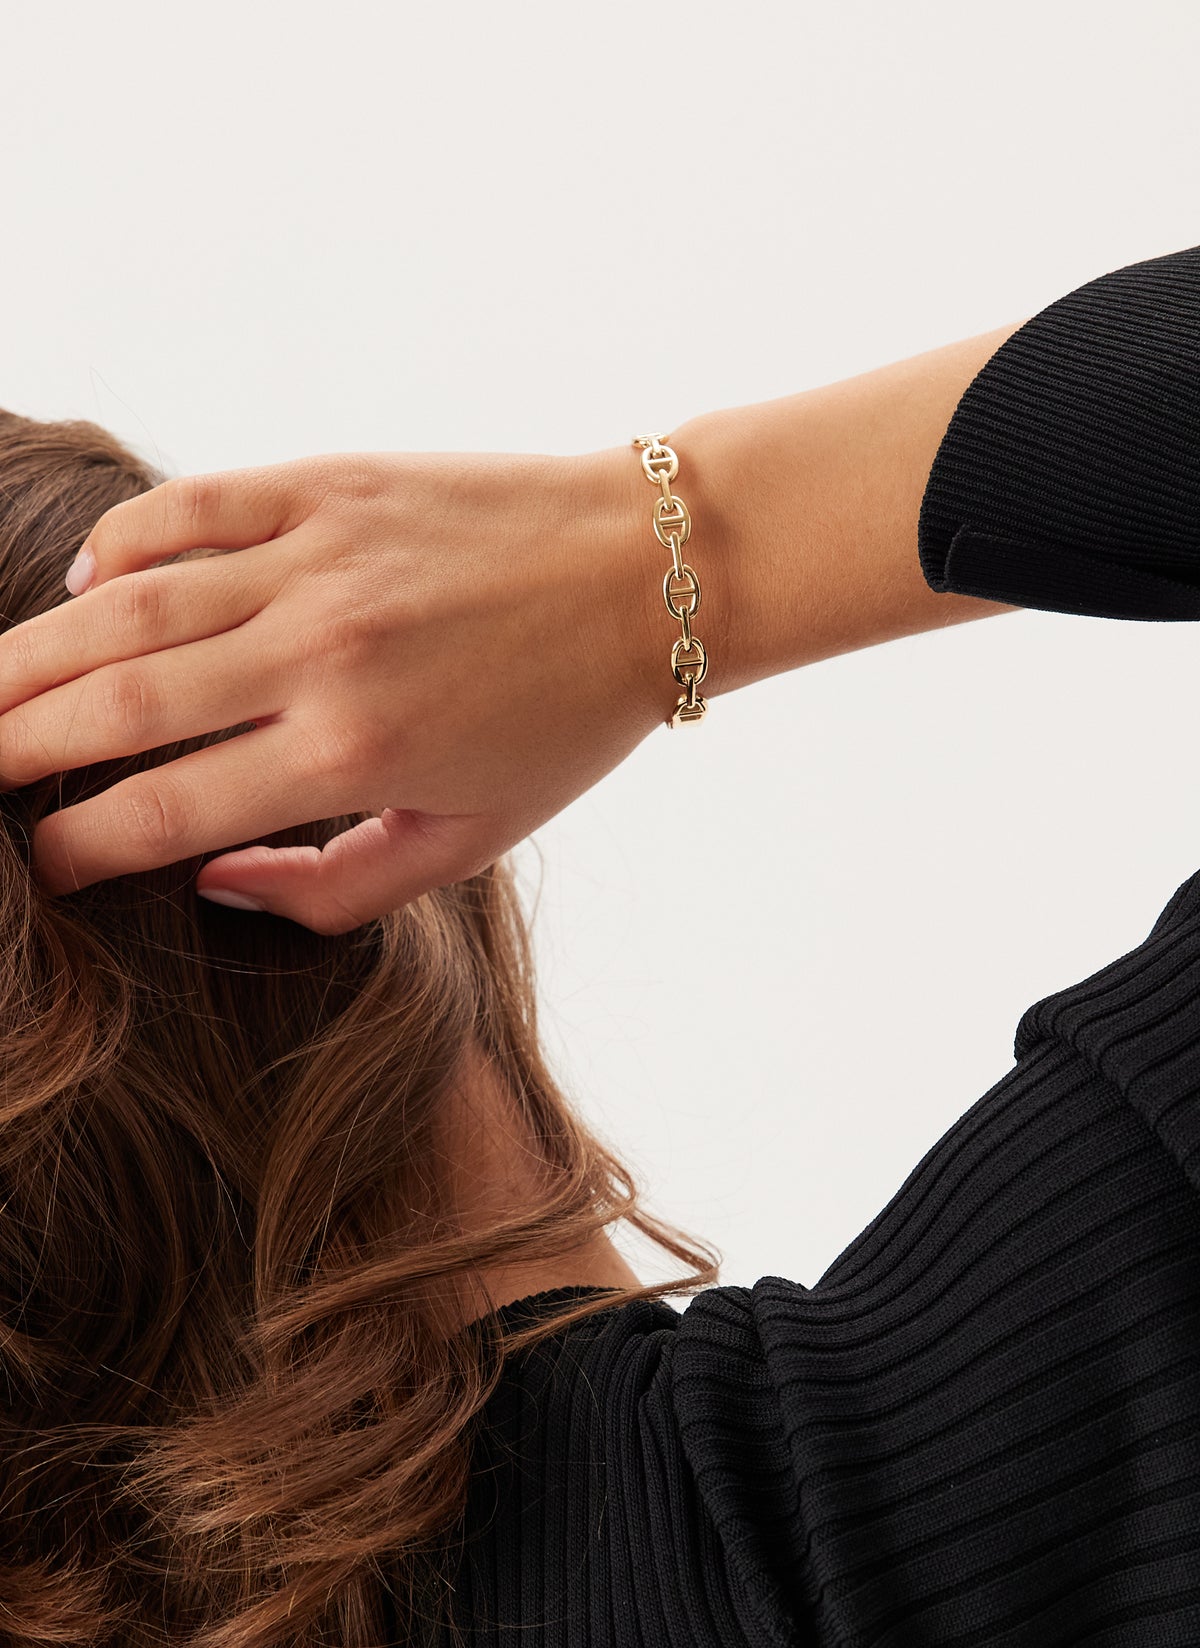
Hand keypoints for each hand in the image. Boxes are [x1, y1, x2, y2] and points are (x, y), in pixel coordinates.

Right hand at [0, 446, 665, 931]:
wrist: (648, 576)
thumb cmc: (563, 723)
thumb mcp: (468, 840)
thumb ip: (334, 888)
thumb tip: (208, 884)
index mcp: (354, 753)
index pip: (164, 810)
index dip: (76, 848)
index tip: (38, 867)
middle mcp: (318, 654)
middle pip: (115, 705)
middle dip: (15, 747)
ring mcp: (317, 560)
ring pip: (126, 607)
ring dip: (33, 655)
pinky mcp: (328, 487)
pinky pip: (188, 512)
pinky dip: (121, 547)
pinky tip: (84, 591)